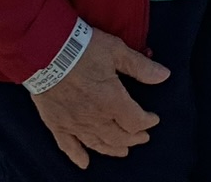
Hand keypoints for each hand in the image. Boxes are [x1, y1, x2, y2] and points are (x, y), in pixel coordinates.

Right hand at [30, 28, 168, 168]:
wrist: (46, 50)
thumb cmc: (83, 48)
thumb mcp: (116, 51)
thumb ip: (140, 67)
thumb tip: (164, 75)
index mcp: (112, 100)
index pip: (135, 120)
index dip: (147, 122)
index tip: (153, 119)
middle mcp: (95, 117)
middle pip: (119, 137)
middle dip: (134, 138)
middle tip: (142, 137)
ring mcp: (75, 123)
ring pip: (97, 143)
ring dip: (112, 149)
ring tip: (123, 151)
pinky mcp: (57, 123)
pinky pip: (68, 146)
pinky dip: (77, 156)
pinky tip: (84, 163)